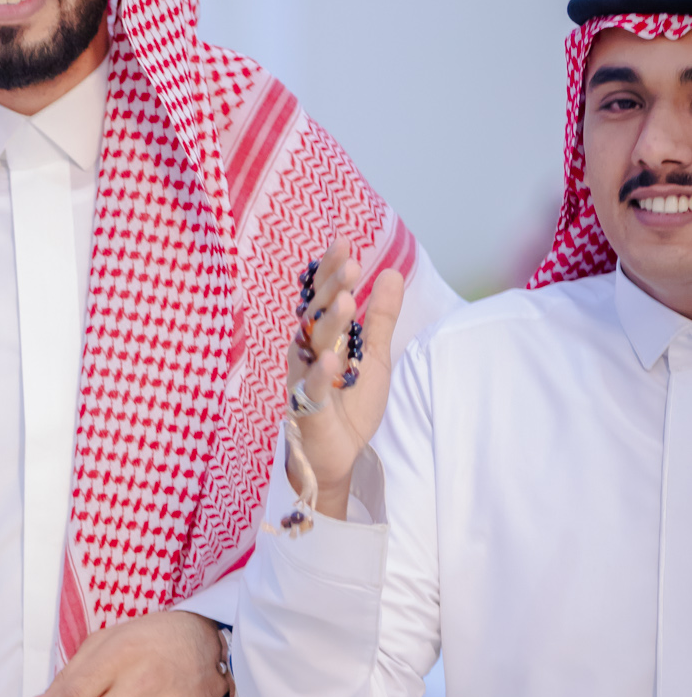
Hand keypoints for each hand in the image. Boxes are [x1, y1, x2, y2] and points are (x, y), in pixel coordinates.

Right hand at [286, 238, 401, 520]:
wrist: (339, 454)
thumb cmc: (349, 402)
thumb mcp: (373, 355)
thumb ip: (380, 318)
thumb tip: (392, 273)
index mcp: (323, 334)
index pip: (323, 295)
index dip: (331, 270)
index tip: (344, 242)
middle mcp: (308, 350)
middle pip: (316, 312)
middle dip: (330, 286)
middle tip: (349, 263)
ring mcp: (303, 377)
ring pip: (313, 344)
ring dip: (329, 322)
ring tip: (346, 301)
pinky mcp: (306, 407)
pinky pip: (310, 388)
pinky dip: (319, 374)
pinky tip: (332, 358)